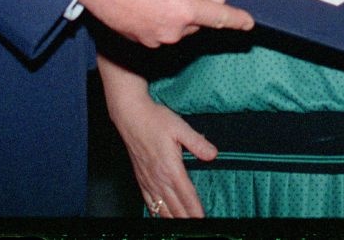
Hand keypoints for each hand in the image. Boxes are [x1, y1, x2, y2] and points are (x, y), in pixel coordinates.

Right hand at [82, 0, 253, 47]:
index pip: (219, 17)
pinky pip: (161, 32)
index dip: (236, 20)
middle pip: (196, 21)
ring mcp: (158, 40)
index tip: (248, 23)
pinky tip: (143, 4)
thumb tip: (214, 0)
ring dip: (174, 14)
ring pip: (178, 28)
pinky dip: (158, 21)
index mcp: (185, 9)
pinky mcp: (143, 43)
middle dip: (191, 7)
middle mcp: (174, 30)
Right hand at [98, 56, 211, 217]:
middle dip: (187, 220)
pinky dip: (157, 213)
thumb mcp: (180, 127)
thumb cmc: (155, 119)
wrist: (130, 116)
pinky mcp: (141, 179)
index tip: (203, 221)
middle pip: (175, 207)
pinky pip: (149, 202)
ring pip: (162, 208)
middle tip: (198, 229)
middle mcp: (158, 178)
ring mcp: (148, 180)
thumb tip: (213, 155)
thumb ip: (197, 143)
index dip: (196, 211)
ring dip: (173, 220)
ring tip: (183, 229)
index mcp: (170, 168)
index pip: (187, 196)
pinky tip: (162, 218)